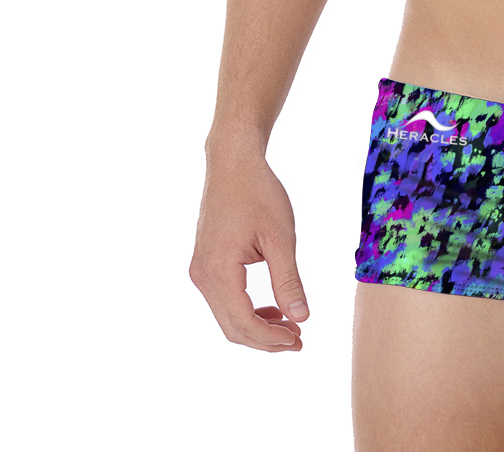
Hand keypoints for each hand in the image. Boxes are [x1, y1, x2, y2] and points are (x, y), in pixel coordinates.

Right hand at [189, 148, 308, 351]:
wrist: (233, 163)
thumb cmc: (258, 193)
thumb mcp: (280, 237)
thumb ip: (288, 280)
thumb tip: (302, 318)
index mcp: (218, 271)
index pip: (242, 322)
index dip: (270, 339)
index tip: (299, 340)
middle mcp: (202, 276)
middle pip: (232, 326)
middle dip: (265, 340)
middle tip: (298, 341)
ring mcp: (200, 270)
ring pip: (227, 316)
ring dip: (257, 327)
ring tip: (290, 327)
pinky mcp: (205, 263)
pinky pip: (224, 300)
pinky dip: (247, 310)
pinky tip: (273, 308)